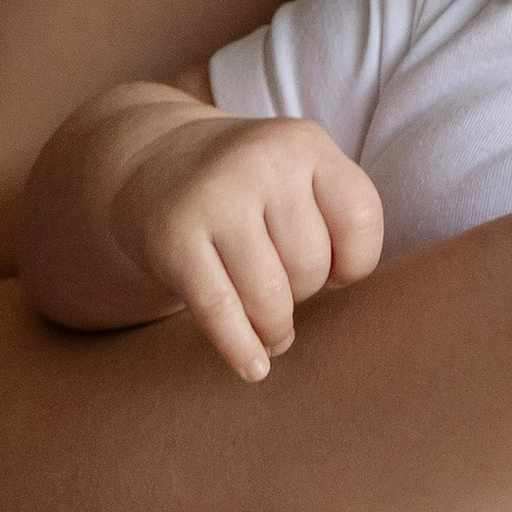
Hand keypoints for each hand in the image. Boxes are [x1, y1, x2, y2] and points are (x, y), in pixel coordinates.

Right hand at [107, 98, 386, 381]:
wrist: (151, 161)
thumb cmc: (247, 187)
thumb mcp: (297, 172)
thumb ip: (335, 219)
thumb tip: (342, 297)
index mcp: (303, 143)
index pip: (360, 218)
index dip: (355, 261)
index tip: (334, 271)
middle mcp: (260, 161)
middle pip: (312, 265)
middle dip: (304, 292)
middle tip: (282, 287)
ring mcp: (213, 197)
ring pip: (270, 296)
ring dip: (275, 328)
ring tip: (272, 329)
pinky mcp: (173, 238)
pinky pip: (220, 310)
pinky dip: (241, 348)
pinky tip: (253, 367)